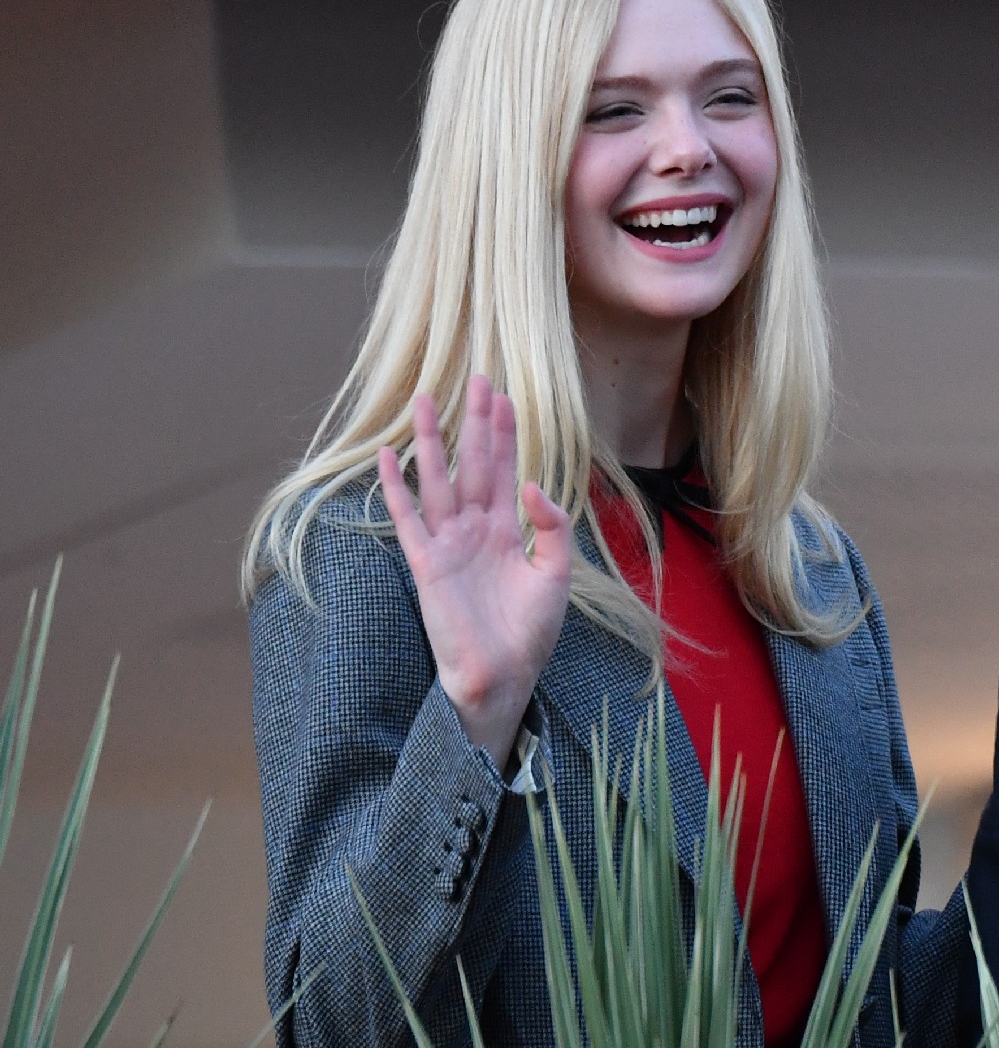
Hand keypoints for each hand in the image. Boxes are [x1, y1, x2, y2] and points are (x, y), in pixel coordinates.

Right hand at [376, 374, 574, 768]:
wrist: (505, 676)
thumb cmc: (531, 632)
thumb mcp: (556, 573)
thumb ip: (551, 526)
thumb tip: (532, 484)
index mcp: (507, 529)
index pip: (504, 468)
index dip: (504, 433)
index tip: (504, 395)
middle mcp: (475, 529)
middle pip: (472, 462)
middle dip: (474, 422)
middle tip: (475, 378)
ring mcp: (448, 543)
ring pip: (437, 480)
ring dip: (431, 441)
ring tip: (425, 400)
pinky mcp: (427, 564)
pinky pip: (407, 519)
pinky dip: (395, 488)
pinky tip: (387, 456)